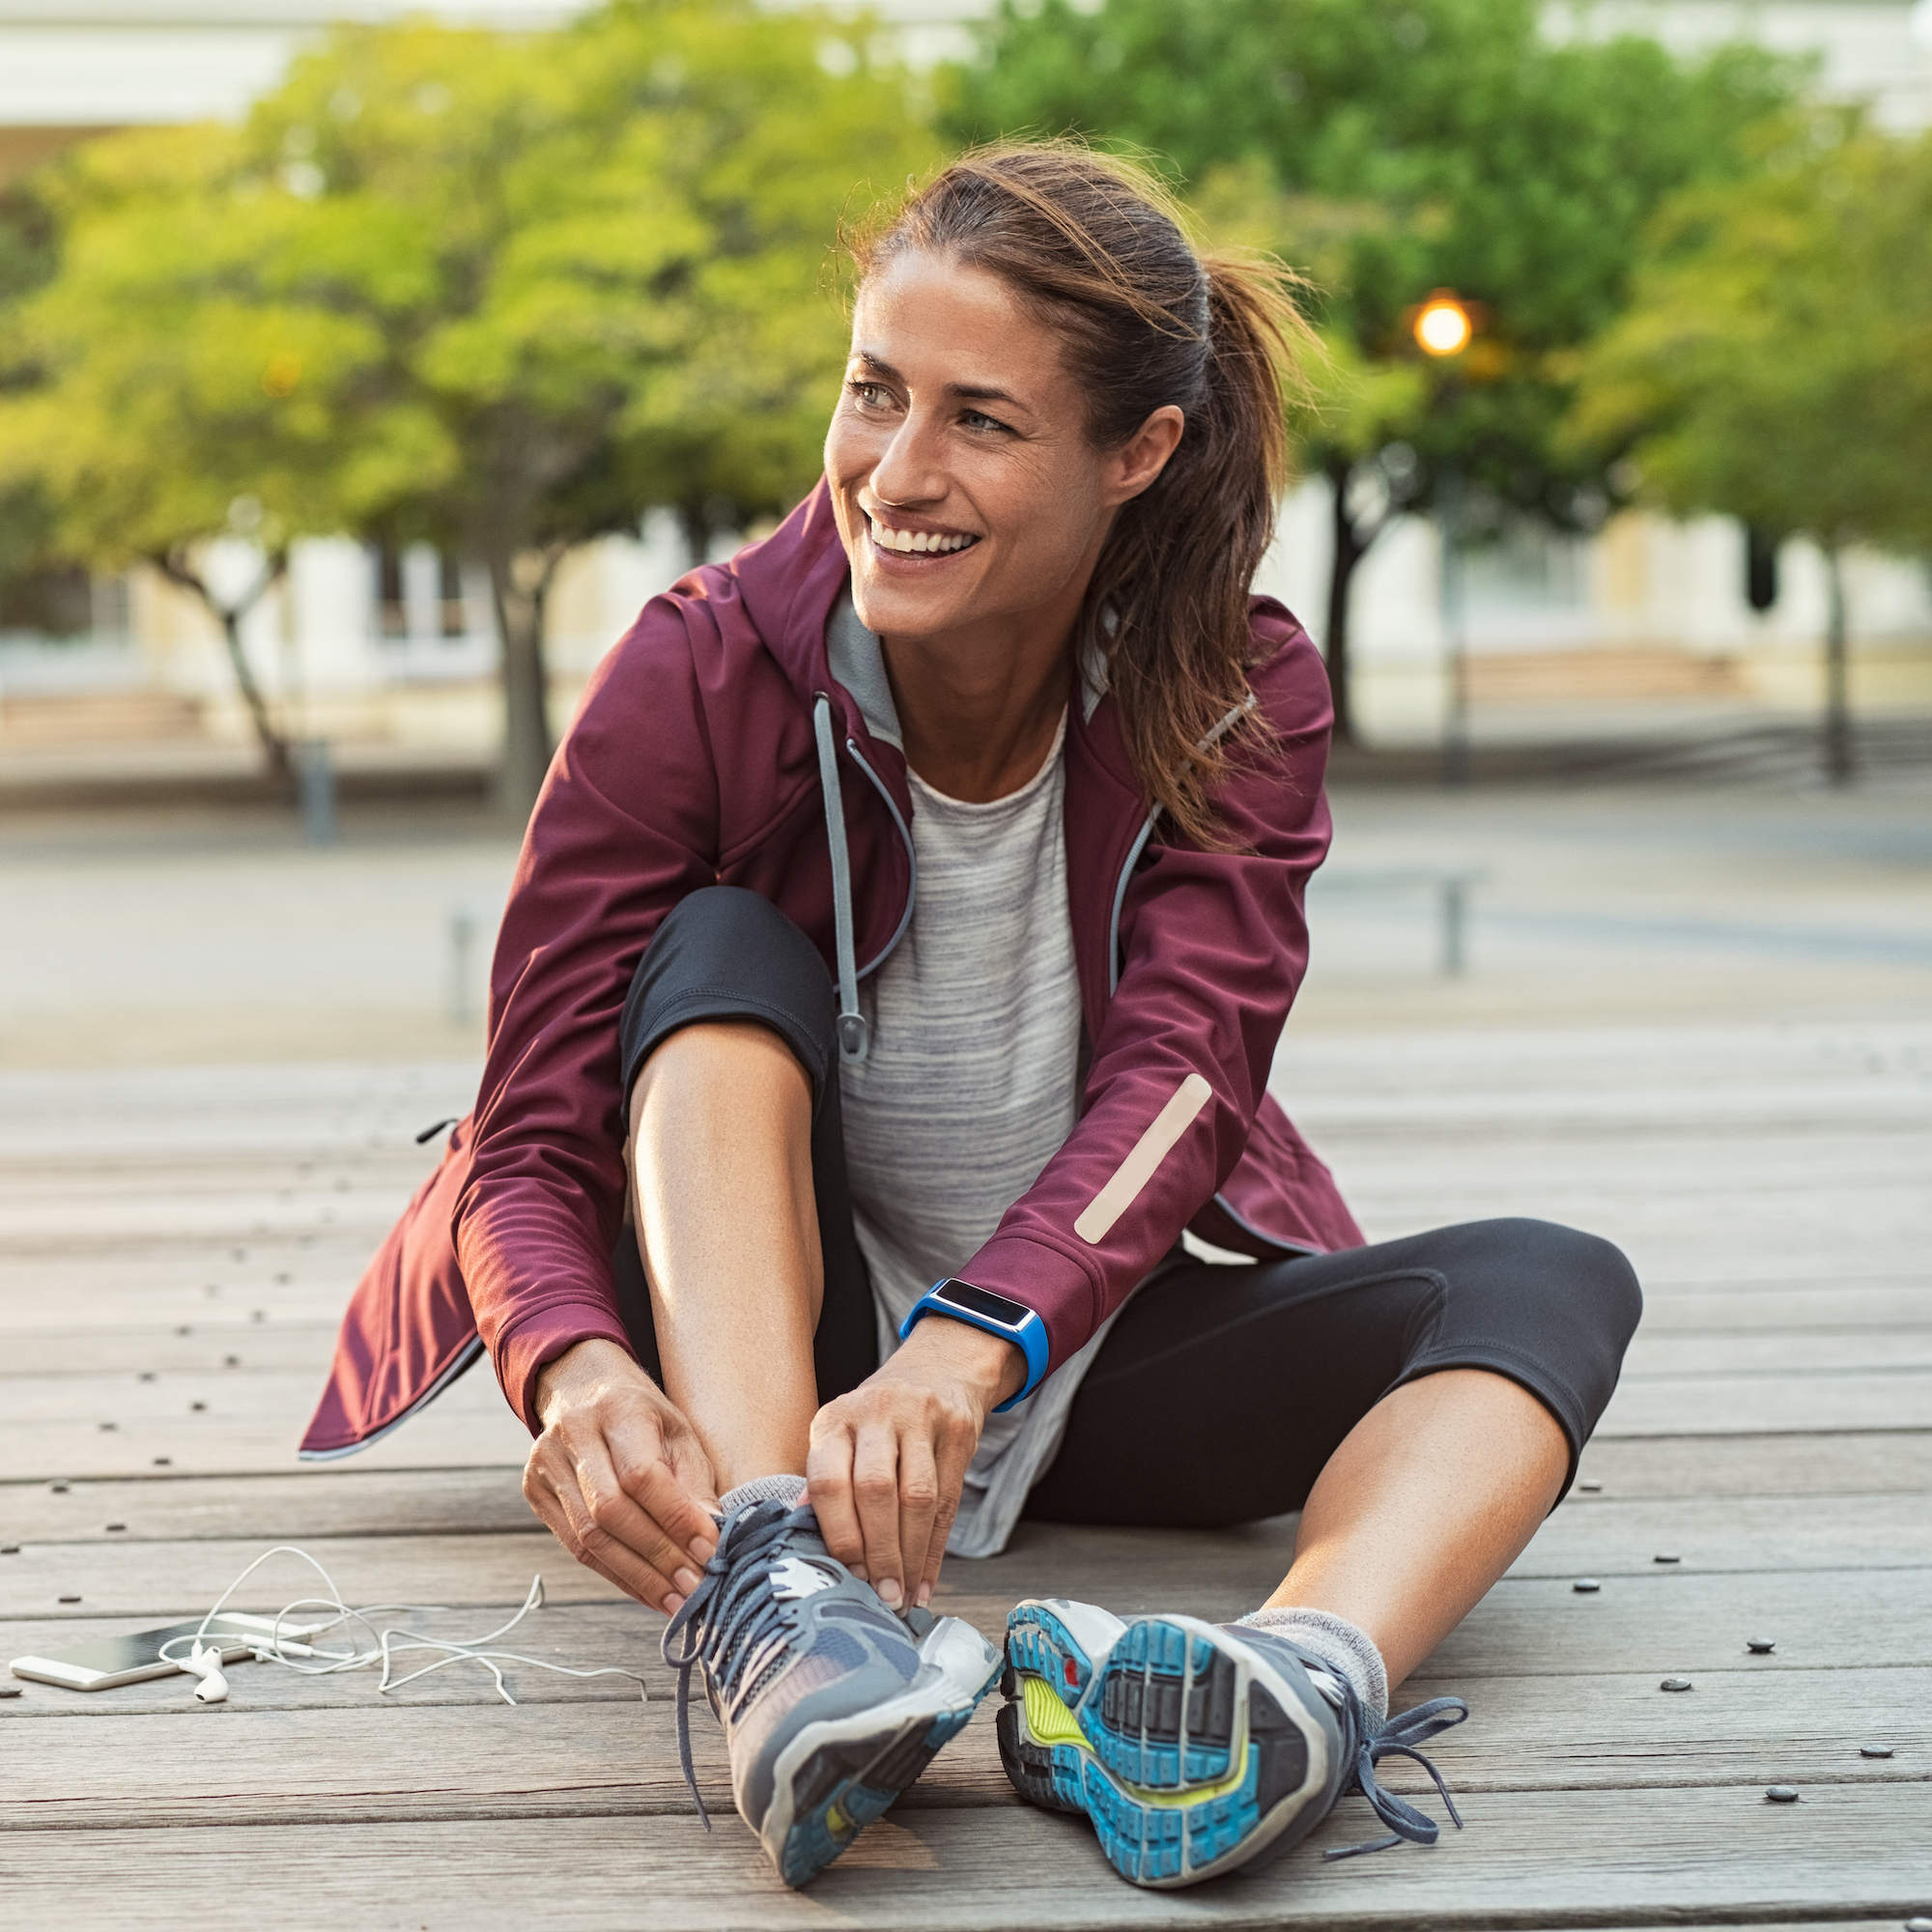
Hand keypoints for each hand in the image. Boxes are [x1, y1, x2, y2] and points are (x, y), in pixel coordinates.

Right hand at [523, 1337, 719, 1614]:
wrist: (583, 1388)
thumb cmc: (643, 1415)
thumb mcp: (680, 1433)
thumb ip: (694, 1484)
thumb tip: (714, 1538)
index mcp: (617, 1409)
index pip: (642, 1475)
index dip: (676, 1519)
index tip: (709, 1551)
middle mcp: (574, 1434)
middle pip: (611, 1512)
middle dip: (658, 1558)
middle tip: (695, 1588)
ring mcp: (546, 1464)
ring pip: (589, 1537)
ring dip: (637, 1577)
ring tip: (676, 1600)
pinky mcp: (535, 1491)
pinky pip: (575, 1546)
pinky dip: (615, 1574)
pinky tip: (646, 1590)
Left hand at [806, 1317, 1024, 1611]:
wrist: (937, 1369)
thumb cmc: (877, 1420)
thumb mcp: (842, 1436)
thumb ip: (824, 1481)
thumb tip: (800, 1536)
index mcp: (835, 1419)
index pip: (830, 1481)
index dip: (839, 1535)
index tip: (846, 1577)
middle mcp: (875, 1412)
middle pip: (876, 1491)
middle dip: (879, 1553)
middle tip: (881, 1597)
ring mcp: (921, 1417)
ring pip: (917, 1498)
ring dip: (910, 1557)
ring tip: (903, 1596)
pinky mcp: (958, 1429)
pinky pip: (949, 1500)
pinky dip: (935, 1550)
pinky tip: (926, 1581)